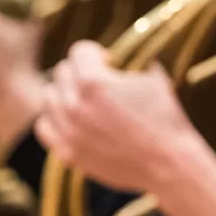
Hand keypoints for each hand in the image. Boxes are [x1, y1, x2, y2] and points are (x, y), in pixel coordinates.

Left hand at [36, 40, 212, 194]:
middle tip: (100, 83)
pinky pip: (45, 127)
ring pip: (49, 98)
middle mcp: (74, 105)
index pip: (79, 51)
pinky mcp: (69, 153)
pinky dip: (56, 120)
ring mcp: (68, 131)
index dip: (97, 53)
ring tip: (85, 101)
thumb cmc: (166, 120)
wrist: (169, 165)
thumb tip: (124, 52)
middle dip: (80, 71)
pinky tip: (74, 120)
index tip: (109, 62)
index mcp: (92, 82)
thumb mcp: (153, 78)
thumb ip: (133, 59)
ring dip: (65, 94)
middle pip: (61, 72)